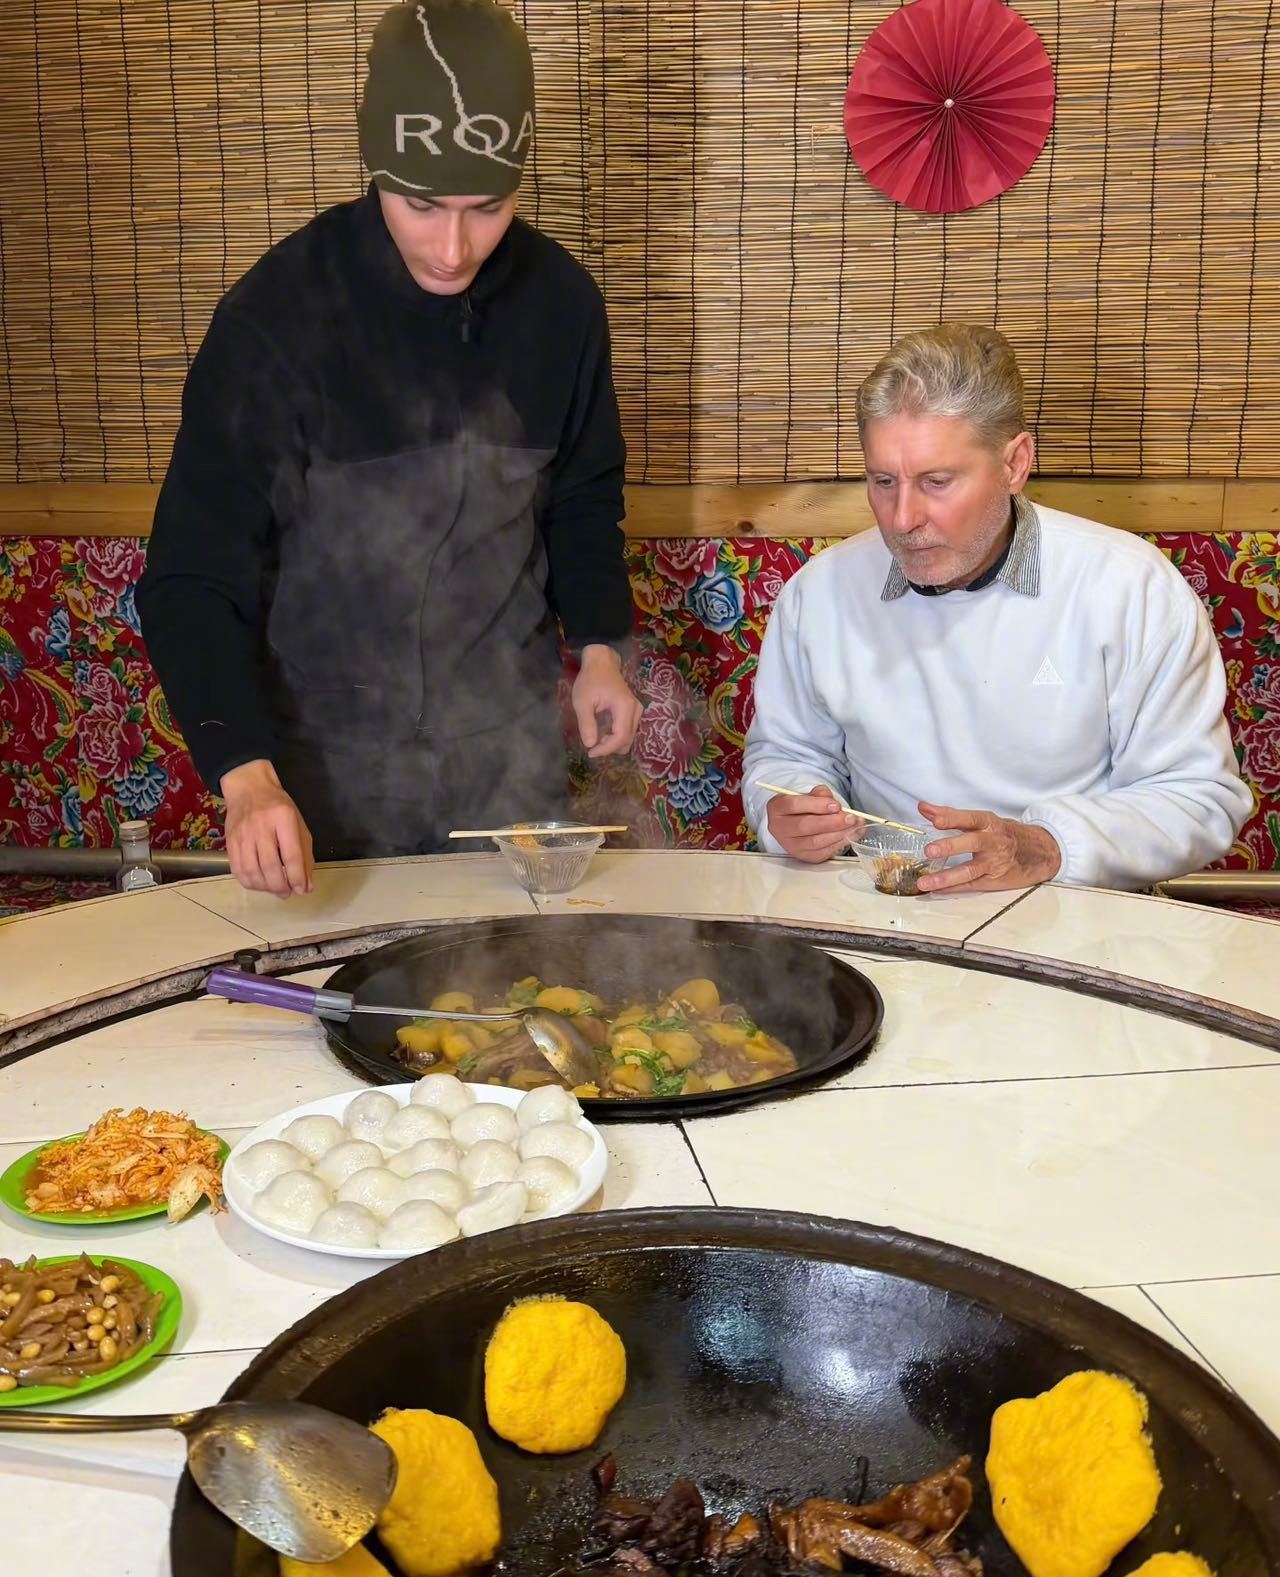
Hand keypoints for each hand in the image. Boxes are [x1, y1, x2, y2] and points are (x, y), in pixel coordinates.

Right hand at [220, 759, 314, 897]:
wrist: (249, 789)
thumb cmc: (279, 808)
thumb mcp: (299, 825)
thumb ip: (305, 856)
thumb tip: (306, 886)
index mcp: (284, 818)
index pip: (291, 855)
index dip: (297, 877)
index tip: (301, 890)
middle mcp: (261, 826)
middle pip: (269, 866)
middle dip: (280, 886)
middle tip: (287, 893)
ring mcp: (242, 834)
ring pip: (252, 871)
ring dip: (265, 887)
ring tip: (275, 889)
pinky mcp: (229, 842)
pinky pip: (237, 870)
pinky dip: (250, 883)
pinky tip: (260, 884)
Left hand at [572, 645, 642, 758]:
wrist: (602, 662)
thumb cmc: (590, 680)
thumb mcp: (582, 702)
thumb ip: (586, 723)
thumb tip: (590, 745)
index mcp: (624, 707)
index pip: (620, 737)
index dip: (606, 749)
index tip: (590, 752)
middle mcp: (636, 710)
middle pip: (627, 740)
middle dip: (609, 748)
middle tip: (592, 745)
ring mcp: (637, 710)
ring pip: (629, 738)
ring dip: (613, 743)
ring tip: (596, 736)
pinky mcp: (634, 711)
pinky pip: (629, 731)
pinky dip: (616, 737)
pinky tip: (602, 731)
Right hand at [765, 785, 864, 863]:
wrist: (796, 824)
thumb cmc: (803, 807)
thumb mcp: (809, 795)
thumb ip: (820, 795)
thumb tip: (835, 805)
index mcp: (777, 808)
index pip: (794, 805)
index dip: (816, 805)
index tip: (836, 805)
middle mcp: (779, 828)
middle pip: (805, 826)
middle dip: (831, 822)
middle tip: (851, 818)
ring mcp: (791, 845)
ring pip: (815, 842)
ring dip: (839, 834)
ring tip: (855, 826)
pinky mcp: (804, 856)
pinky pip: (823, 852)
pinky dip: (840, 843)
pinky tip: (852, 835)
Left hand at [916, 801, 1061, 893]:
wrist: (1040, 853)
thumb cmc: (1006, 834)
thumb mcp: (984, 820)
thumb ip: (953, 816)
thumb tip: (924, 808)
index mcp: (990, 824)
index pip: (970, 818)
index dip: (952, 818)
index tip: (934, 818)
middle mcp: (993, 842)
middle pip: (972, 843)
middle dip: (951, 846)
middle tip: (929, 850)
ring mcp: (993, 863)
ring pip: (969, 870)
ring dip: (946, 877)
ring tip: (924, 882)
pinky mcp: (993, 881)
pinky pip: (970, 885)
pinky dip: (952, 888)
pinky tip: (935, 890)